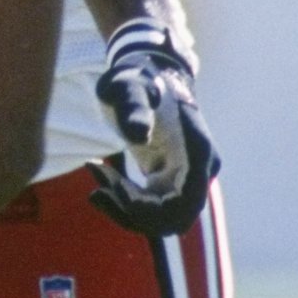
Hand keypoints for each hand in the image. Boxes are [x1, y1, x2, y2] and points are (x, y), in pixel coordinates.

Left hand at [87, 18, 217, 236]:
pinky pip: (153, 211)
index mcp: (198, 151)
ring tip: (97, 179)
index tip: (118, 190)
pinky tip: (101, 177)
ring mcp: (187, 179)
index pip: (186, 202)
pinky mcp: (171, 183)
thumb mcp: (129, 87)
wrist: (144, 76)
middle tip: (97, 190)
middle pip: (174, 219)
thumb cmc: (136, 79)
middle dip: (133, 213)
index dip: (151, 208)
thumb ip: (133, 105)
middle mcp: (200, 170)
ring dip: (125, 211)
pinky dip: (124, 204)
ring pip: (162, 221)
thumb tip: (138, 133)